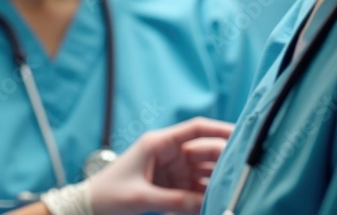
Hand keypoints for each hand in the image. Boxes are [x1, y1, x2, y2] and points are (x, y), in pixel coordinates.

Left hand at [89, 117, 232, 214]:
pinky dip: (206, 196)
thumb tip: (207, 204)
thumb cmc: (109, 195)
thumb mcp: (141, 197)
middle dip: (225, 161)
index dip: (221, 129)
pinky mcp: (171, 187)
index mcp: (159, 143)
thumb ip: (175, 201)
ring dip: (218, 182)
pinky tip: (217, 202)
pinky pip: (195, 189)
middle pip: (205, 152)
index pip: (196, 129)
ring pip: (204, 173)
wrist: (90, 207)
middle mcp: (169, 153)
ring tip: (235, 191)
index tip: (244, 135)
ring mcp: (171, 170)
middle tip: (246, 173)